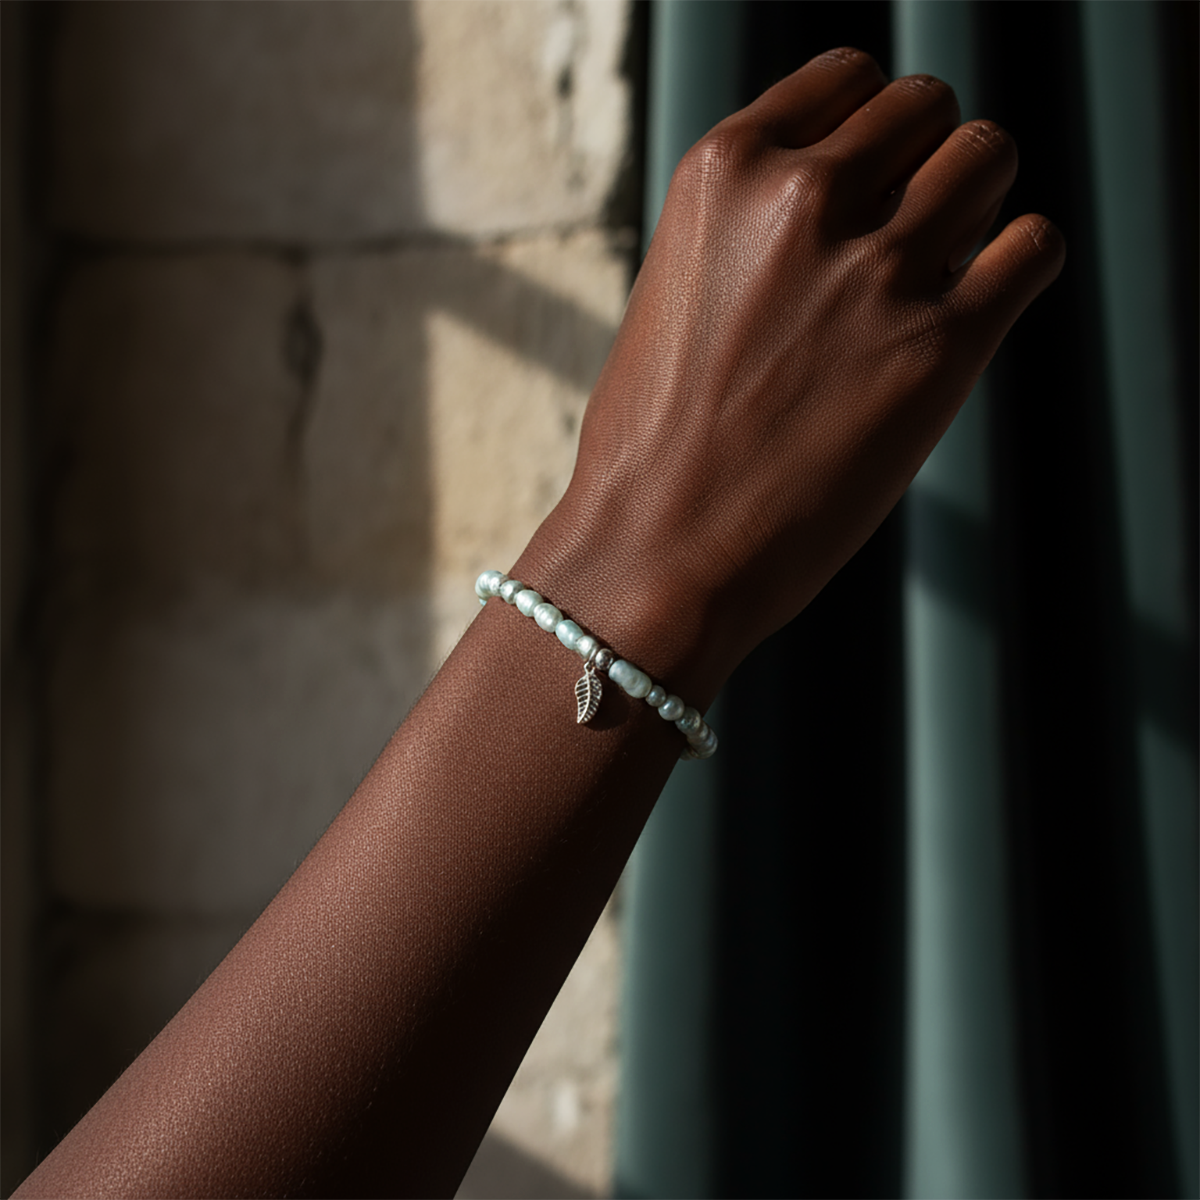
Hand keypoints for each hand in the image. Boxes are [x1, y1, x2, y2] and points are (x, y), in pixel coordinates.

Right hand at [515, 47, 1063, 701]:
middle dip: (924, 164)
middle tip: (900, 238)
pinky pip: (1033, 247)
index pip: (848, 78)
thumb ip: (754, 232)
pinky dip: (1016, 268)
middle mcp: (802, 198)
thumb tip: (847, 210)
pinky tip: (972, 312)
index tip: (866, 183)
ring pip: (988, 156)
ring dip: (975, 206)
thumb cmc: (653, 447)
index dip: (869, 129)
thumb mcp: (678, 293)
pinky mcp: (940, 347)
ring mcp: (876, 269)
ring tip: (934, 275)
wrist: (656, 554)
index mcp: (725, 172)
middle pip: (927, 108)